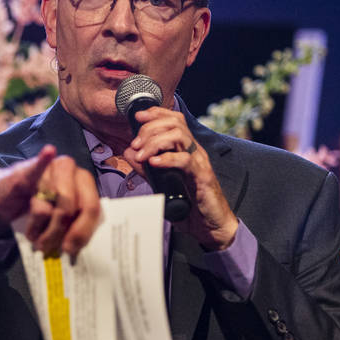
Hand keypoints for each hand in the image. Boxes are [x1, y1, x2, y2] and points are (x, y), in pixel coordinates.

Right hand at [0, 145, 100, 256]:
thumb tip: (75, 247)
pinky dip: (43, 160)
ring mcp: (49, 169)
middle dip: (58, 232)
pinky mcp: (27, 170)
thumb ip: (72, 228)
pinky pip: (36, 169)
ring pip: (47, 206)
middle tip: (49, 247)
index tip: (70, 249)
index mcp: (85, 183)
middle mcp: (71, 172)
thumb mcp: (62, 220)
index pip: (91, 208)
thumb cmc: (42, 208)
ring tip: (35, 239)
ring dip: (39, 229)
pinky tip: (49, 152)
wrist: (8, 196)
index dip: (82, 231)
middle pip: (69, 208)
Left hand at [124, 107, 237, 250]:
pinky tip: (153, 163)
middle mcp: (194, 151)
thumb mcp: (161, 183)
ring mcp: (200, 162)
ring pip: (179, 136)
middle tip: (135, 144)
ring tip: (142, 155)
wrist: (211, 226)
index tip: (137, 116)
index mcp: (186, 149)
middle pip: (174, 123)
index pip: (174, 120)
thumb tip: (129, 154)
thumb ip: (145, 169)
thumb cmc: (189, 205)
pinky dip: (167, 158)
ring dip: (155, 142)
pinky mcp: (202, 176)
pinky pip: (185, 160)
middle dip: (150, 128)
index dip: (156, 113)